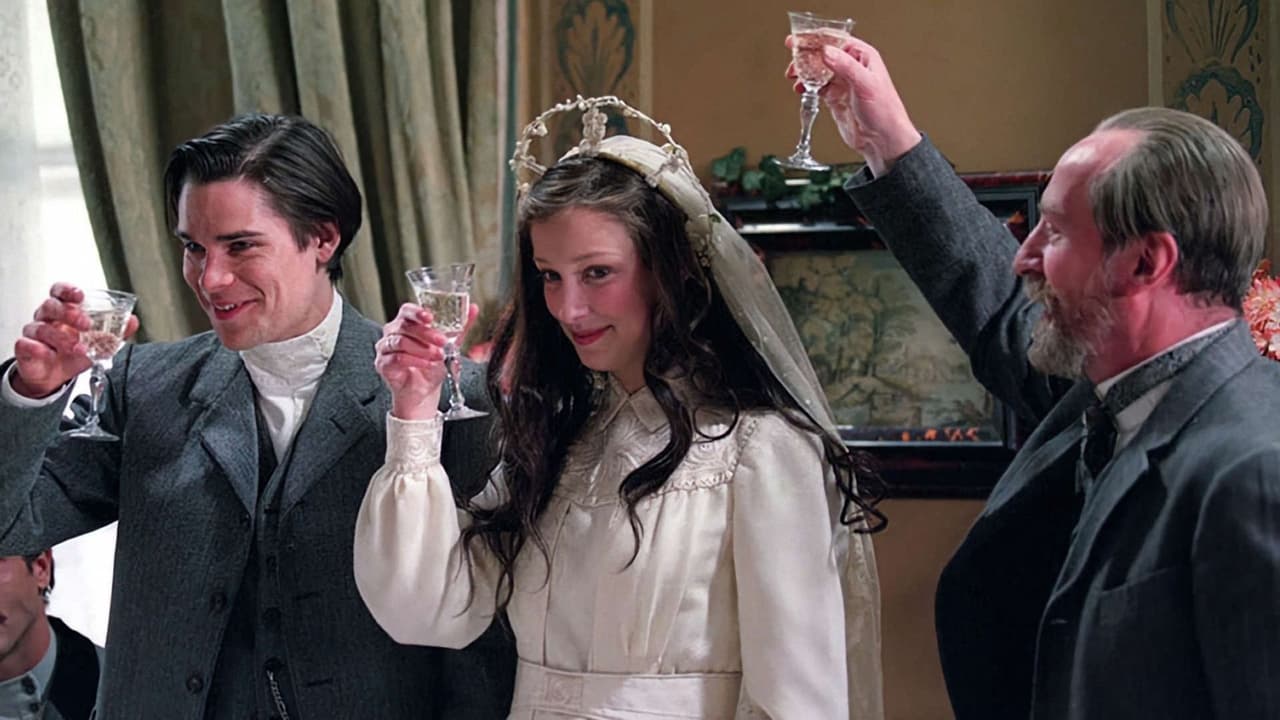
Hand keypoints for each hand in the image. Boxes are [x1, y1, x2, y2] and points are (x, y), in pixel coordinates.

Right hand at [11, 283, 138, 398]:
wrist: (56, 376)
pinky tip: (49, 352)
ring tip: (78, 347)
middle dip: (69, 313)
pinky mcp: (26, 349)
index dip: (67, 290)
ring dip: (61, 337)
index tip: (79, 295)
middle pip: (51, 306)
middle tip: (86, 324)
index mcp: (63, 310)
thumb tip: (133, 321)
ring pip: (41, 327)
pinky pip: (26, 345)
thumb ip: (116, 331)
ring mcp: (35, 333)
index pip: (60, 292)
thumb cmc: (74, 351)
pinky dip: (37, 348)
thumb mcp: (98, 342)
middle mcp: (47, 318)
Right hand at [376, 302, 479, 419]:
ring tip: (437, 356)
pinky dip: (414, 361)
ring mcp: (385, 348)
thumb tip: (473, 309)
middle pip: (404, 326)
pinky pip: (396, 358)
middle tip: (442, 341)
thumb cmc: (433, 365)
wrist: (425, 391)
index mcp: (406, 323)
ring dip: (421, 348)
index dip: (417, 312)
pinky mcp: (382, 364)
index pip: (407, 310)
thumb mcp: (450, 345)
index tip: (430, 317)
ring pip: (399, 341)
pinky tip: (426, 364)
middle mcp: (392, 332)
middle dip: (426, 333)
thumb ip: (460, 327)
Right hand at [785, 36, 921, 175]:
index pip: (836, 40)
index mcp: (863, 57)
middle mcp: (852, 67)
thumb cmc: (885, 111)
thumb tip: (826, 52)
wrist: (882, 140)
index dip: (816, 39)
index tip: (800, 40)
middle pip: (824, 54)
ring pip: (818, 70)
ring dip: (804, 72)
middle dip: (806, 56)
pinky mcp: (836, 97)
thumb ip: (846, 66)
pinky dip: (807, 86)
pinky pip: (817, 87)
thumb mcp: (865, 84)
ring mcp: (843, 83)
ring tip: (793, 75)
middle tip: (793, 59)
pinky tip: (801, 88)